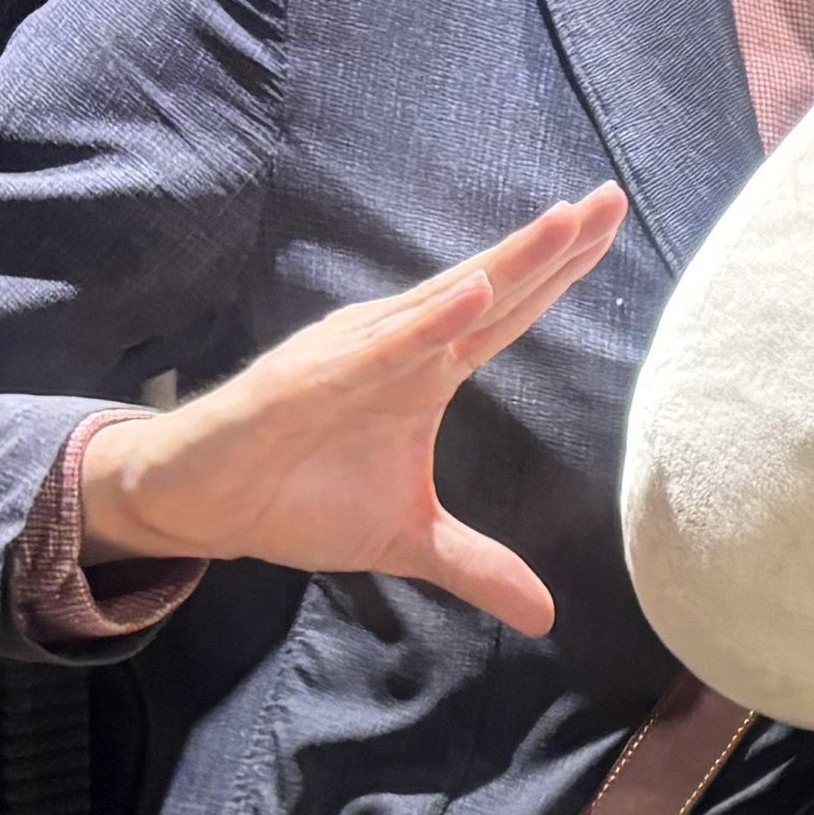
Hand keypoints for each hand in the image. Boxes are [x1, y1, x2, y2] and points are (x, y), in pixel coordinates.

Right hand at [73, 187, 625, 629]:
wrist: (203, 505)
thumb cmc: (297, 499)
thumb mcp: (408, 542)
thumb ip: (477, 567)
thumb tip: (543, 615)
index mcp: (426, 370)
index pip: (506, 313)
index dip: (557, 272)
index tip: (608, 222)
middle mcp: (395, 346)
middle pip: (487, 289)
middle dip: (549, 246)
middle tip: (610, 199)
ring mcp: (350, 356)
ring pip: (439, 303)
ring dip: (502, 264)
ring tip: (562, 223)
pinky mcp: (303, 381)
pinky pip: (376, 349)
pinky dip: (425, 323)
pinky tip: (473, 295)